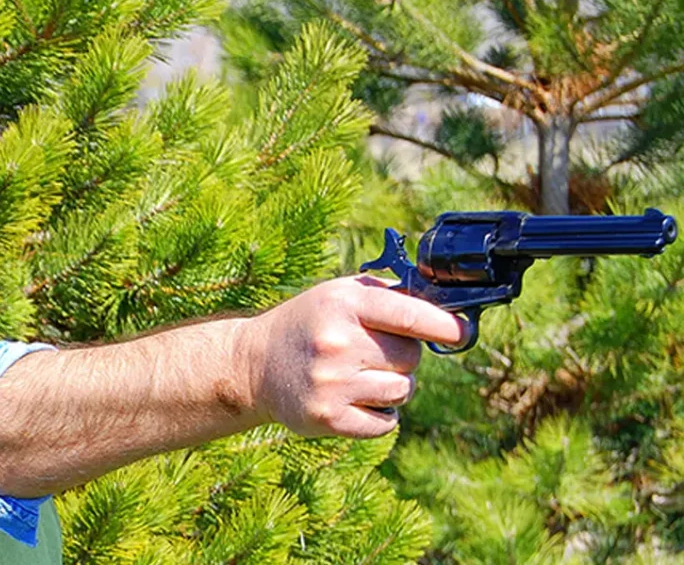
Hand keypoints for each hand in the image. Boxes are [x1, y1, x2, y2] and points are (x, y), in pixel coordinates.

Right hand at [242, 275, 467, 438]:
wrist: (254, 365)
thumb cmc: (308, 323)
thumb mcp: (338, 294)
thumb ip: (386, 294)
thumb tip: (445, 305)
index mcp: (343, 304)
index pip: (410, 315)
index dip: (445, 326)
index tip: (462, 332)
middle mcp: (337, 343)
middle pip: (411, 357)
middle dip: (403, 356)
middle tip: (374, 353)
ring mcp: (332, 383)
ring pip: (402, 391)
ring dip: (392, 386)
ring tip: (359, 376)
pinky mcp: (328, 418)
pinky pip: (386, 421)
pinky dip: (380, 413)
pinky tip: (354, 399)